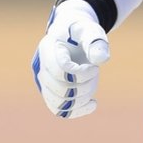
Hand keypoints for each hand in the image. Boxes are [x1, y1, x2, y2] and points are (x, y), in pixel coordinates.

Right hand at [32, 0, 110, 118]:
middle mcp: (40, 67)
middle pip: (61, 89)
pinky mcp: (49, 92)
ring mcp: (43, 82)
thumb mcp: (90, 31)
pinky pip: (59, 110)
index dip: (82, 74)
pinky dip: (77, 111)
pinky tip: (93, 103)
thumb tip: (102, 59)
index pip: (61, 71)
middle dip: (85, 86)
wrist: (72, 36)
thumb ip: (96, 41)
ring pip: (60, 103)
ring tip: (93, 83)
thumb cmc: (81, 31)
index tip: (94, 66)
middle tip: (95, 73)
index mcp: (47, 48)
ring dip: (83, 98)